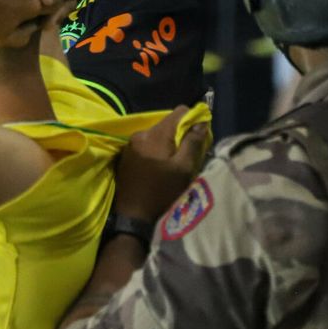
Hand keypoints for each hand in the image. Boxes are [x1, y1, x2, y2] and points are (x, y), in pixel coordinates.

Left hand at [114, 105, 208, 221]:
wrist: (133, 216)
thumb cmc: (162, 192)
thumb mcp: (183, 169)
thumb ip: (193, 143)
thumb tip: (201, 122)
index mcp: (156, 135)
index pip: (179, 112)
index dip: (193, 120)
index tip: (199, 136)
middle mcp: (141, 134)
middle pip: (168, 123)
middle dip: (181, 134)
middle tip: (188, 154)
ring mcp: (131, 144)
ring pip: (157, 134)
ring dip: (168, 143)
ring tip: (174, 163)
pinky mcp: (126, 155)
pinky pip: (147, 144)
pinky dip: (157, 150)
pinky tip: (160, 167)